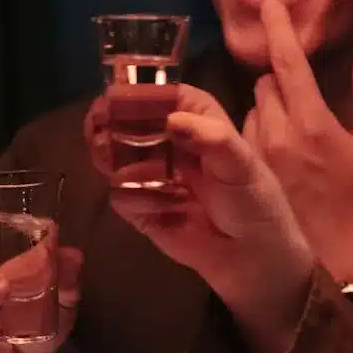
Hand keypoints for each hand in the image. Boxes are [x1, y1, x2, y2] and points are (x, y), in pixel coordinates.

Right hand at [93, 85, 314, 352]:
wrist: (252, 259)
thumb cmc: (254, 203)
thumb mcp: (242, 165)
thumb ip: (212, 138)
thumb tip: (172, 120)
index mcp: (197, 123)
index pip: (162, 96)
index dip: (138, 93)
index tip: (114, 97)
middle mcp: (169, 144)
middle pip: (128, 123)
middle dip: (110, 124)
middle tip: (98, 130)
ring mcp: (152, 177)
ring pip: (115, 156)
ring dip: (113, 159)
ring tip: (122, 166)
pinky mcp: (141, 209)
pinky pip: (121, 196)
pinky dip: (136, 199)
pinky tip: (165, 209)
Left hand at [245, 0, 352, 285]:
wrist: (332, 247)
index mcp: (313, 123)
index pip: (289, 65)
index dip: (278, 30)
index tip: (269, 5)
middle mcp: (279, 133)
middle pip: (266, 82)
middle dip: (280, 79)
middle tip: (300, 93)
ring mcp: (258, 152)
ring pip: (253, 107)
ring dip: (269, 105)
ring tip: (292, 126)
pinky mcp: (246, 168)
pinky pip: (244, 132)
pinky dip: (258, 128)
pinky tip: (277, 146)